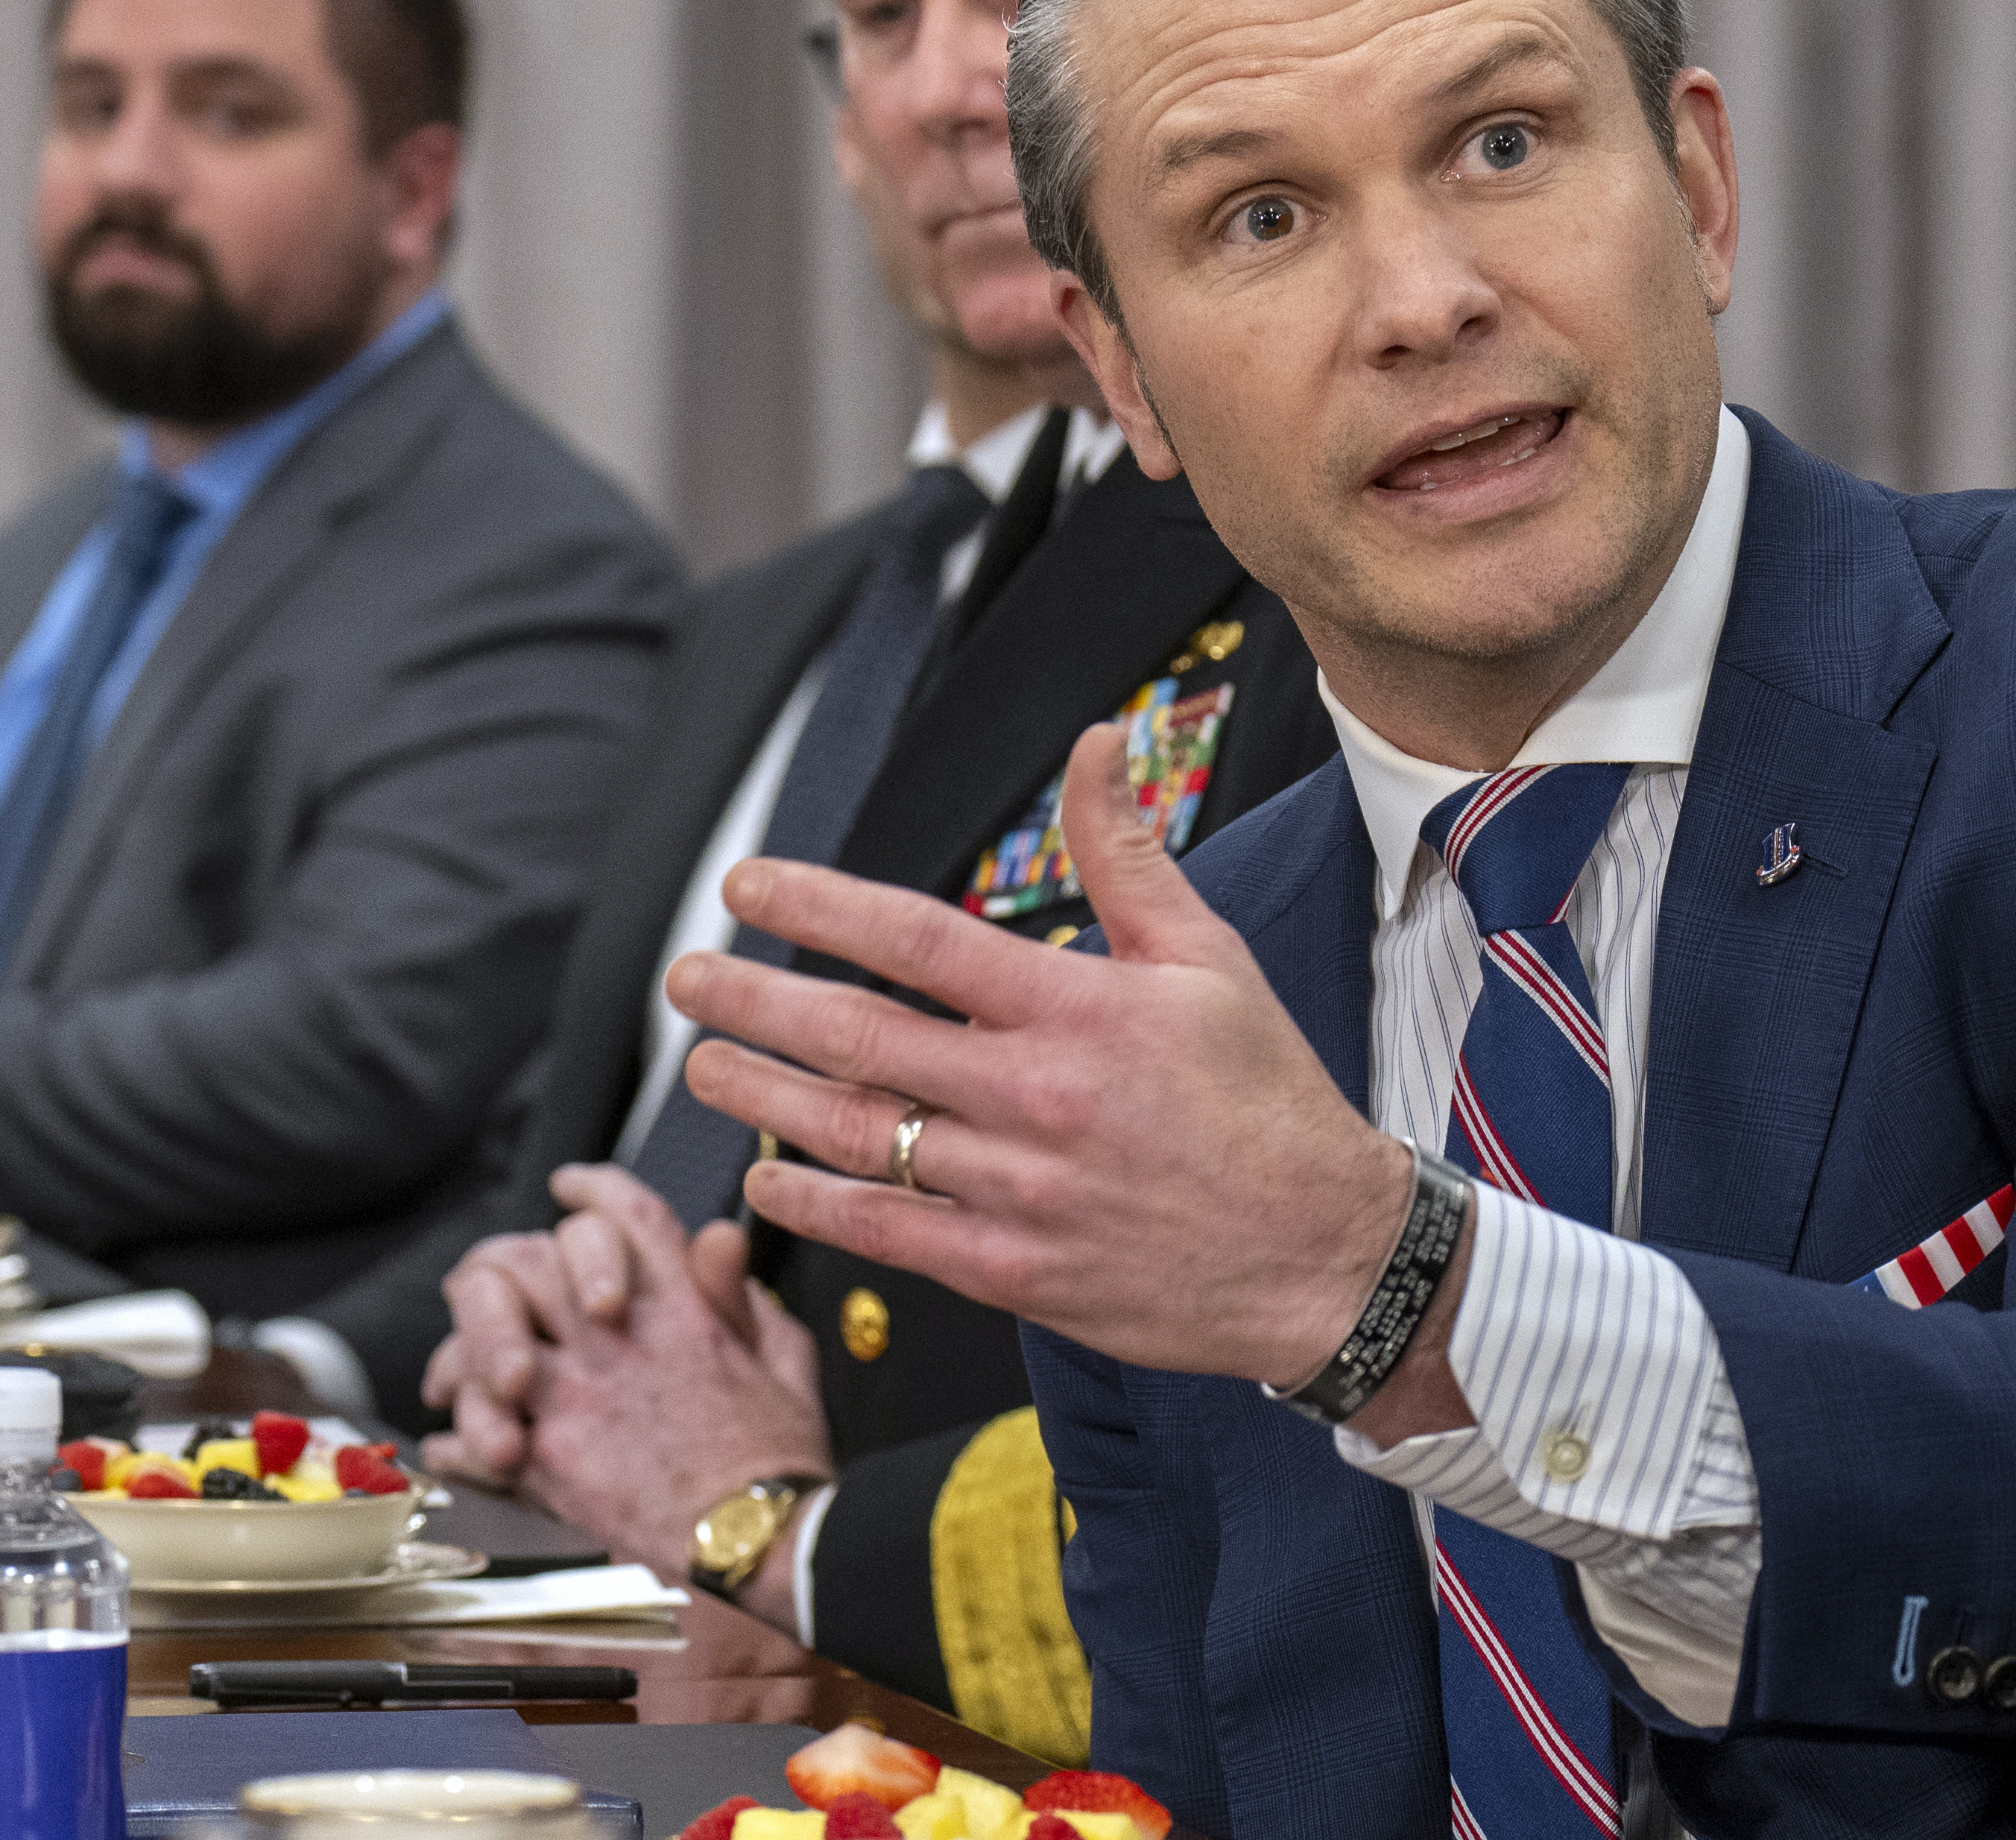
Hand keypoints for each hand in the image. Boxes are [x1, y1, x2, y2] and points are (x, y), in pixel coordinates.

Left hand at [421, 1167, 763, 1480]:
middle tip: (498, 1283)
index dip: (591, 1190)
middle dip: (503, 1264)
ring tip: (465, 1374)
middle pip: (527, 1261)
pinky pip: (471, 1439)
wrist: (757, 1542)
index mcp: (681, 1310)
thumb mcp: (784, 1360)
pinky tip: (462, 1446)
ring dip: (465, 1352)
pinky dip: (458, 1442)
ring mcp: (575, 1400)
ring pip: (482, 1340)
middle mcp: (616, 1342)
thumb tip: (719, 1237)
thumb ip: (743, 1296)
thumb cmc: (779, 1465)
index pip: (624, 1217)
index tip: (569, 1187)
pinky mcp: (549, 1464)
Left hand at [667, 723, 1423, 1395]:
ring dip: (763, 1098)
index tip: (747, 888)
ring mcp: (1019, 1190)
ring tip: (704, 1068)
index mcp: (1075, 1008)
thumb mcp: (1208, 958)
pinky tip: (767, 1180)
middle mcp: (1034, 1096)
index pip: (914, 937)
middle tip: (689, 978)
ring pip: (859, 1137)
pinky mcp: (1016, 1271)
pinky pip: (891, 1235)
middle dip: (755, 1003)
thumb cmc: (1268, 1101)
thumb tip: (1094, 744)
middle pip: (859, 1037)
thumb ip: (1126, 852)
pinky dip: (818, 1205)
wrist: (1326, 1254)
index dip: (814, 907)